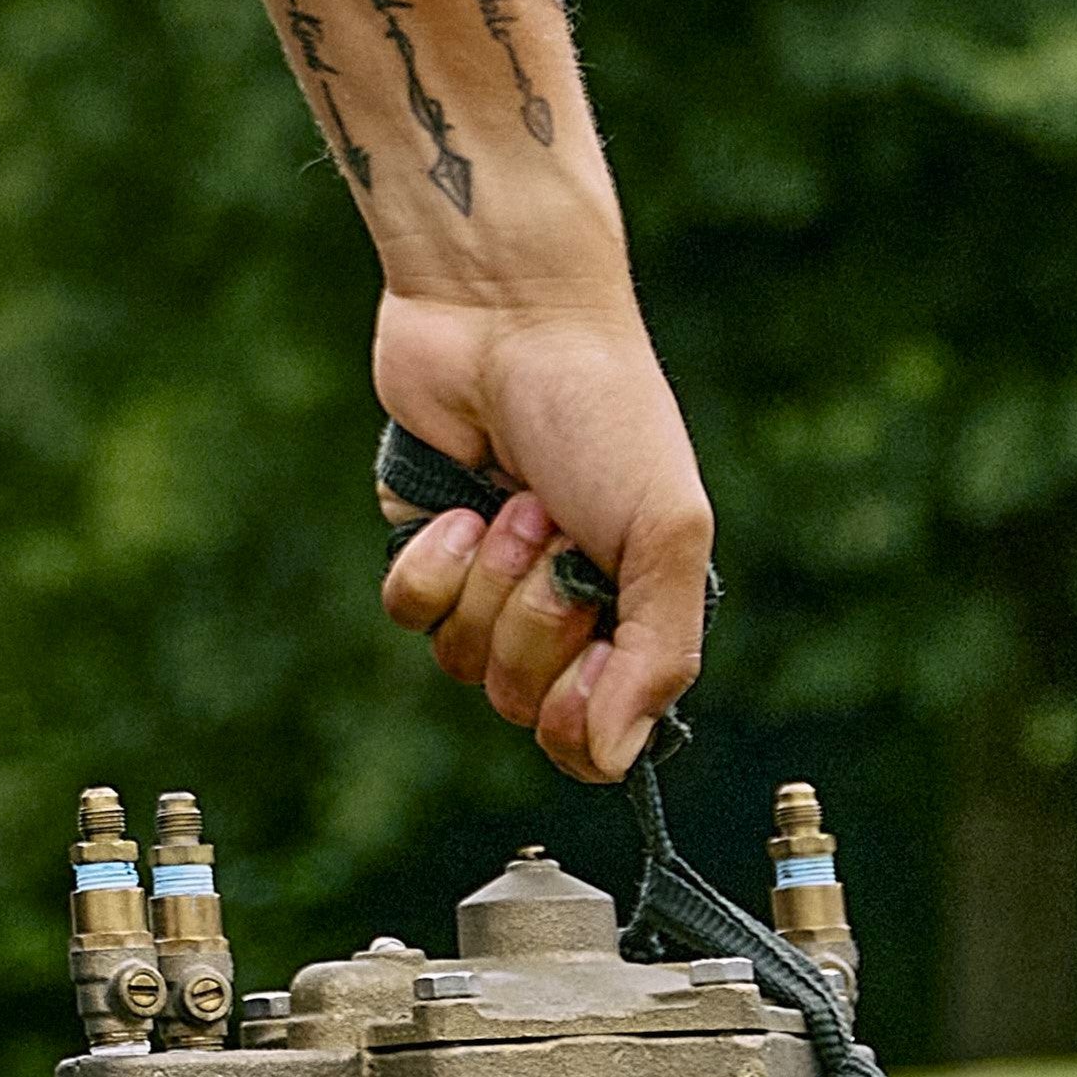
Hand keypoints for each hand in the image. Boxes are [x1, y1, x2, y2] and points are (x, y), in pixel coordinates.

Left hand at [374, 285, 712, 781]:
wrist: (506, 315)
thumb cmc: (603, 410)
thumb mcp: (667, 531)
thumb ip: (658, 658)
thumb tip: (612, 761)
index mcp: (631, 618)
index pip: (593, 742)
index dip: (580, 714)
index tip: (591, 648)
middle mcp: (558, 613)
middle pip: (520, 704)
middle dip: (532, 617)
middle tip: (551, 528)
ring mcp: (485, 582)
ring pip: (461, 663)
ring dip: (486, 579)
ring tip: (512, 501)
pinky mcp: (422, 545)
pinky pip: (409, 611)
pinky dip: (431, 562)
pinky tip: (457, 505)